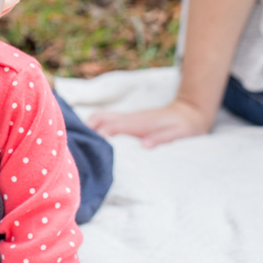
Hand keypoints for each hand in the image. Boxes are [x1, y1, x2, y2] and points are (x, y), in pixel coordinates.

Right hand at [88, 97, 212, 147]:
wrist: (189, 114)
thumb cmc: (181, 127)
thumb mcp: (174, 134)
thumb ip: (160, 139)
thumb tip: (145, 145)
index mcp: (134, 123)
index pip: (108, 127)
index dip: (95, 136)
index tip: (83, 148)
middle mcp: (127, 118)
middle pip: (97, 118)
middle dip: (83, 130)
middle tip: (73, 146)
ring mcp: (126, 118)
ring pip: (98, 118)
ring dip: (87, 128)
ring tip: (77, 144)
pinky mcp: (127, 121)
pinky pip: (104, 121)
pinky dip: (93, 127)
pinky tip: (90, 140)